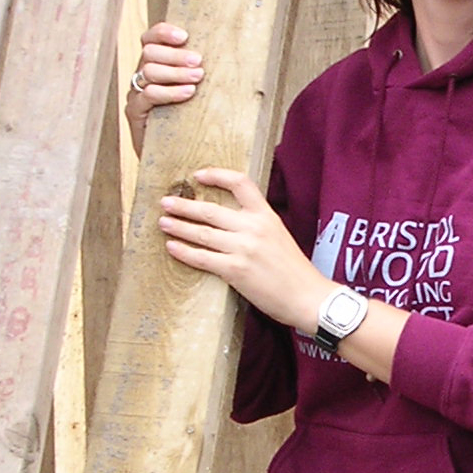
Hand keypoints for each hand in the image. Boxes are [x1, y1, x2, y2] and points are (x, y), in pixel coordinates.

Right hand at [126, 23, 204, 155]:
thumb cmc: (189, 119)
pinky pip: (148, 95)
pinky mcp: (135, 113)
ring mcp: (136, 94)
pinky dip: (169, 92)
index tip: (184, 35)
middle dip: (175, 55)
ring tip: (197, 77)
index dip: (163, 32)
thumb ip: (199, 72)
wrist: (171, 154)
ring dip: (175, 72)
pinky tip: (187, 93)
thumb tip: (230, 55)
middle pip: (150, 52)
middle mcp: (142, 76)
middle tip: (198, 62)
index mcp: (154, 64)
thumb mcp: (196, 92)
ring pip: (149, 71)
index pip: (150, 38)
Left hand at [159, 167, 329, 327]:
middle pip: (211, 210)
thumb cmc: (296, 272)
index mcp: (267, 216)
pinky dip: (184, 252)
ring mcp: (244, 248)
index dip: (217, 175)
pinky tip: (172, 247)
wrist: (309, 297)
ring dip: (179, 227)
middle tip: (166, 202)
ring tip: (163, 222)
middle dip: (184, 206)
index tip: (198, 175)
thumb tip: (231, 223)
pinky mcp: (235, 270)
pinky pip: (202, 258)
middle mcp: (254, 227)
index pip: (240, 183)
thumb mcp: (280, 237)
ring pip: (202, 233)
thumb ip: (258, 227)